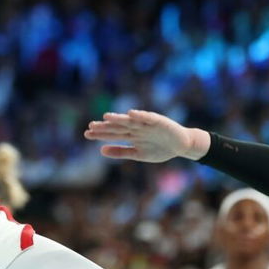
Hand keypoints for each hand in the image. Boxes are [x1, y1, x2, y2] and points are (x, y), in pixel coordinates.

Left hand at [84, 110, 202, 162]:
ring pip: (130, 121)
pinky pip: (148, 117)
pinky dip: (140, 115)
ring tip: (107, 117)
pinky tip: (131, 114)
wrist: (182, 145)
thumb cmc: (160, 149)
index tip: (87, 134)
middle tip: (91, 126)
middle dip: (105, 127)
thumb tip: (100, 150)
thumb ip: (121, 151)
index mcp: (131, 135)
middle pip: (118, 127)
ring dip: (119, 118)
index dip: (100, 134)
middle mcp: (136, 128)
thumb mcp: (138, 154)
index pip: (113, 134)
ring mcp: (147, 124)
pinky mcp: (159, 121)